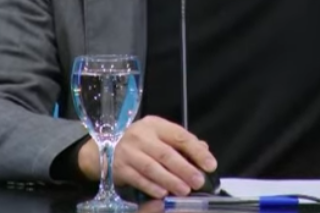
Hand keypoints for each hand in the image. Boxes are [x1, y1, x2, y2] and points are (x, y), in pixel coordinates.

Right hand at [77, 115, 217, 198]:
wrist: (109, 148)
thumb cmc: (143, 142)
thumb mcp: (161, 136)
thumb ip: (182, 143)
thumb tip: (204, 149)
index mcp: (155, 125)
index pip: (179, 136)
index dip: (196, 151)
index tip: (210, 165)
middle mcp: (140, 135)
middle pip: (165, 153)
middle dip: (184, 169)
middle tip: (198, 181)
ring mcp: (128, 151)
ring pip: (151, 167)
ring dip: (169, 180)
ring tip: (184, 190)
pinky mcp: (120, 167)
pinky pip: (138, 178)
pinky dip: (151, 187)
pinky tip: (163, 194)